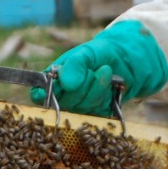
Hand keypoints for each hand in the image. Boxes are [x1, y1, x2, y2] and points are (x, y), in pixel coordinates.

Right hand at [30, 20, 167, 115]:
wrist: (128, 61)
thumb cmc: (101, 53)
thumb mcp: (87, 52)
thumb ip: (75, 64)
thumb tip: (66, 82)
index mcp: (54, 80)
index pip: (39, 94)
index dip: (45, 94)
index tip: (58, 85)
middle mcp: (63, 97)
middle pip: (63, 102)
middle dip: (82, 85)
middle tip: (96, 69)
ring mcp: (79, 108)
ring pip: (81, 108)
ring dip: (96, 89)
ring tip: (106, 72)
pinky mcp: (95, 116)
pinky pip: (96, 113)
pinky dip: (105, 97)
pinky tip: (112, 86)